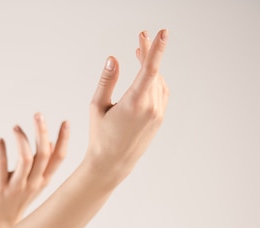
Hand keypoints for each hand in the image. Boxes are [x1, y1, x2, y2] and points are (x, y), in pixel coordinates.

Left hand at [0, 114, 68, 227]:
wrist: (0, 226)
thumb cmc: (17, 201)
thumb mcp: (34, 183)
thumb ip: (42, 164)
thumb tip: (50, 141)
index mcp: (44, 180)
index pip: (59, 158)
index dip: (64, 139)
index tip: (65, 122)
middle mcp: (34, 183)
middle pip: (44, 154)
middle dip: (42, 132)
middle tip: (38, 115)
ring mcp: (17, 186)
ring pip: (25, 158)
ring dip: (22, 139)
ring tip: (16, 127)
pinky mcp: (0, 188)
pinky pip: (1, 167)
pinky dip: (1, 151)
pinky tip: (0, 141)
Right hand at [86, 29, 169, 183]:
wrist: (112, 163)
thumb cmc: (100, 136)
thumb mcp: (97, 107)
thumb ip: (106, 81)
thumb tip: (113, 59)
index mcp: (134, 103)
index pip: (149, 69)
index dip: (156, 49)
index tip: (162, 33)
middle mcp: (150, 108)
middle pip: (153, 71)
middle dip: (147, 53)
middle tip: (142, 36)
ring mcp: (158, 114)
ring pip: (158, 81)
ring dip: (150, 67)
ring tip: (138, 53)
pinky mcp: (159, 119)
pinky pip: (161, 93)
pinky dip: (154, 80)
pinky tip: (146, 75)